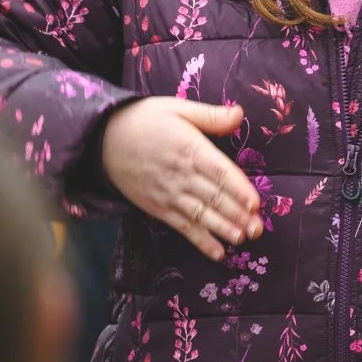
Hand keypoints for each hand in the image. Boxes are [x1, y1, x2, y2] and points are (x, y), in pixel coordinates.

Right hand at [100, 98, 261, 260]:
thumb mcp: (177, 109)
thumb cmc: (144, 120)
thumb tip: (239, 113)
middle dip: (238, 215)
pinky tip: (218, 253)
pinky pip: (183, 227)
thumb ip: (210, 116)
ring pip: (201, 215)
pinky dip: (200, 241)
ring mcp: (169, 194)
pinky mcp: (158, 207)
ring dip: (223, 229)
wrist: (103, 140)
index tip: (255, 202)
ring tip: (243, 240)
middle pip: (214, 197)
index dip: (238, 188)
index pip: (219, 172)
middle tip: (258, 228)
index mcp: (190, 149)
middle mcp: (181, 175)